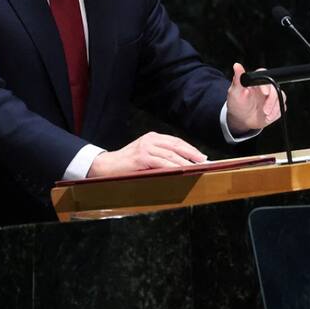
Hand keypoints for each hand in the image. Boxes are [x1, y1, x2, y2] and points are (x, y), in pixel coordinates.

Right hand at [87, 131, 206, 176]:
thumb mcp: (144, 154)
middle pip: (176, 145)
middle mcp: (150, 140)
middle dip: (192, 154)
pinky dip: (173, 167)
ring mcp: (146, 148)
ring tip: (196, 168)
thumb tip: (180, 163)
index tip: (201, 156)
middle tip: (203, 161)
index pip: (176, 141)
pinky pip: (162, 162)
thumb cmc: (126, 164)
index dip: (190, 148)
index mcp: (152, 137)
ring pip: (171, 155)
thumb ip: (159, 155)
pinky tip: (181, 171)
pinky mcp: (142, 157)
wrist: (106, 166)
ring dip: (185, 162)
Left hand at [226, 62, 283, 133]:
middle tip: (264, 110)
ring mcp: (272, 97)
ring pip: (281, 98)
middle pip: (276, 88)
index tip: (264, 93)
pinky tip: (267, 117)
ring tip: (265, 115)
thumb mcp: (235, 92)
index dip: (267, 85)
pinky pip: (281, 108)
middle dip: (272, 101)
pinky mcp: (276, 105)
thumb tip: (236, 65)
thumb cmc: (237, 104)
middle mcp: (266, 87)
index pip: (266, 77)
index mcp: (257, 81)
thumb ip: (238, 78)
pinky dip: (276, 114)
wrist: (241, 119)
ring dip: (274, 108)